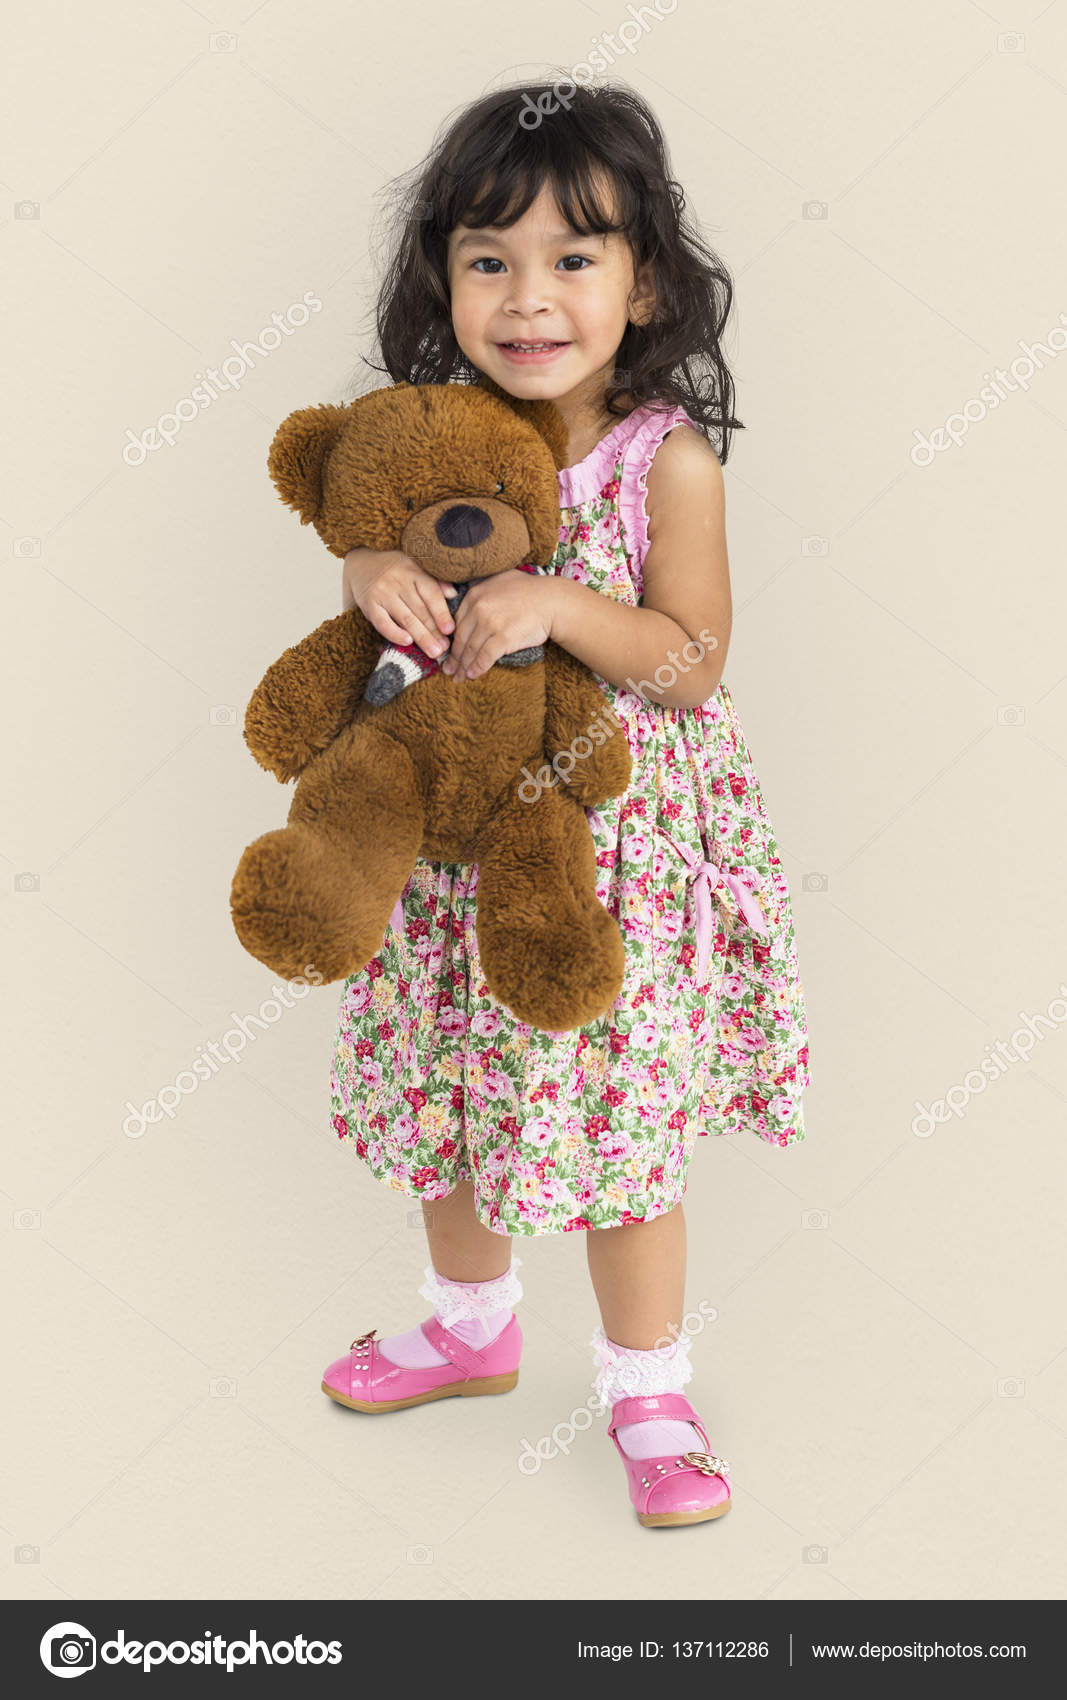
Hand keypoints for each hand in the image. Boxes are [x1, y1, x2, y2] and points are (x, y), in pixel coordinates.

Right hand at [342, 547, 455, 655]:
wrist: (361, 563)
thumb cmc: (395, 569)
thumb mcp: (415, 567)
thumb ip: (434, 581)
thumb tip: (453, 594)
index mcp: (412, 571)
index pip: (430, 593)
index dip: (441, 613)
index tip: (450, 630)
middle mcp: (397, 581)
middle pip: (420, 610)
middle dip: (434, 631)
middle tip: (445, 648)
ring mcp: (382, 593)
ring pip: (405, 618)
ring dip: (421, 637)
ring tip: (433, 652)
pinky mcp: (369, 605)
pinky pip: (383, 623)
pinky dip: (394, 633)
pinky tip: (407, 642)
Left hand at [441, 569, 555, 680]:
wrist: (553, 601)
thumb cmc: (531, 591)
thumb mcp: (501, 579)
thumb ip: (483, 586)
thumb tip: (471, 592)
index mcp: (475, 594)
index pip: (457, 622)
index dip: (452, 640)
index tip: (449, 652)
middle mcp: (479, 607)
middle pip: (461, 638)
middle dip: (454, 658)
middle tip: (449, 670)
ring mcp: (490, 623)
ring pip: (471, 649)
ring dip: (463, 667)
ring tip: (459, 678)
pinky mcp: (503, 637)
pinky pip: (485, 657)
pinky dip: (478, 668)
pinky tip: (473, 675)